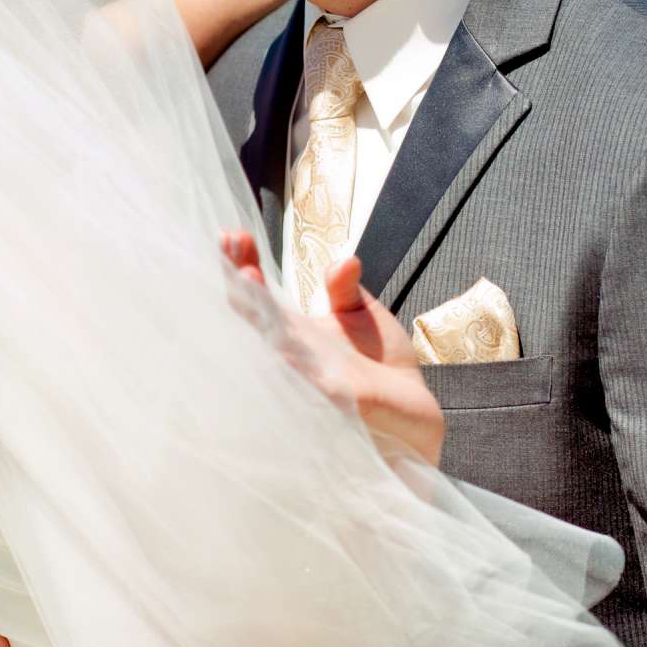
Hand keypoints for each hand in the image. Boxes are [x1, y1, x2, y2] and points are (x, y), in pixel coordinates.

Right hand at [219, 231, 445, 466]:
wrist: (414, 411)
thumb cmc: (380, 364)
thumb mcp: (361, 314)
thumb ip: (345, 289)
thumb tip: (344, 260)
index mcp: (295, 331)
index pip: (259, 296)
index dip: (242, 266)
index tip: (232, 235)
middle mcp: (295, 355)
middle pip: (258, 318)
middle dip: (243, 286)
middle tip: (232, 252)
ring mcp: (313, 379)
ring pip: (277, 348)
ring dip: (262, 318)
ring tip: (246, 281)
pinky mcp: (342, 402)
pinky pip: (315, 386)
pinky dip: (298, 369)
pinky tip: (283, 350)